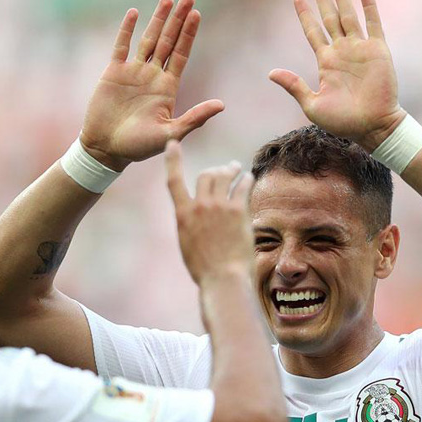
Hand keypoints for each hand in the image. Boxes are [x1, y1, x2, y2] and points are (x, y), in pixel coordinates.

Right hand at [79, 0, 224, 170]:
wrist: (106, 149)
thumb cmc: (138, 147)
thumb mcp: (170, 134)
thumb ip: (194, 118)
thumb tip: (221, 105)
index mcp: (167, 88)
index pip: (181, 54)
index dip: (189, 34)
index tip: (196, 14)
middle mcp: (152, 76)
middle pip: (168, 41)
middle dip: (178, 20)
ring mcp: (133, 72)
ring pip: (148, 40)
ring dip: (157, 20)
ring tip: (167, 0)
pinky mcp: (113, 73)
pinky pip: (121, 46)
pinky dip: (127, 30)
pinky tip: (134, 13)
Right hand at [165, 140, 254, 285]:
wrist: (222, 278)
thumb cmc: (205, 268)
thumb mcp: (188, 244)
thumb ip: (190, 224)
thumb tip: (197, 216)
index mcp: (182, 215)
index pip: (174, 180)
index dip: (172, 159)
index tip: (172, 143)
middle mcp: (199, 206)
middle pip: (206, 175)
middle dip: (215, 170)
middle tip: (224, 169)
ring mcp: (219, 207)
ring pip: (224, 176)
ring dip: (231, 169)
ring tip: (237, 168)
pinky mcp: (237, 211)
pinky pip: (242, 187)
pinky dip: (245, 180)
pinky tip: (249, 178)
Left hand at [269, 0, 404, 151]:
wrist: (372, 128)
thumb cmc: (342, 122)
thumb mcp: (312, 105)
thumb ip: (294, 86)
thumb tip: (271, 73)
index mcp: (326, 62)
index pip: (313, 31)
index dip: (305, 14)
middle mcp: (342, 52)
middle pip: (329, 17)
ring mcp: (360, 49)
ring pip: (349, 16)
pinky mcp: (378, 51)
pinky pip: (373, 23)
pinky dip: (369, 6)